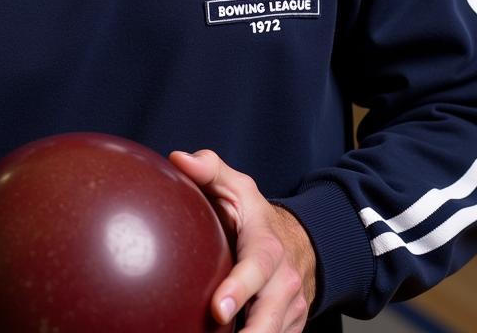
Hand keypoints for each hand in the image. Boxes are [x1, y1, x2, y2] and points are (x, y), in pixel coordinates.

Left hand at [170, 150, 314, 332]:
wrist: (299, 243)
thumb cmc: (255, 216)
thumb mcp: (236, 186)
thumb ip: (209, 168)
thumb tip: (177, 159)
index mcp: (268, 247)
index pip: (257, 269)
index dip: (239, 290)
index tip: (217, 309)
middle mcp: (284, 282)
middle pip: (270, 317)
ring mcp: (289, 309)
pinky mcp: (289, 328)